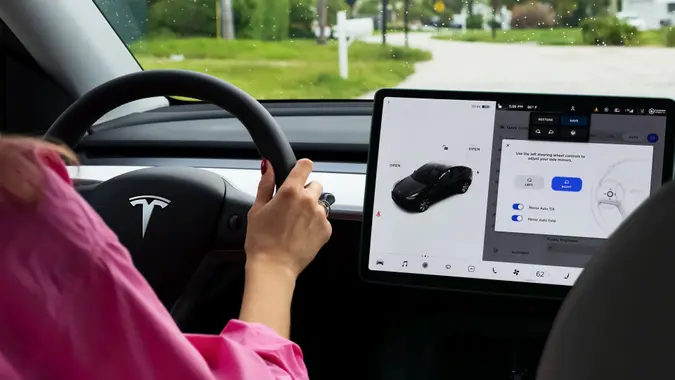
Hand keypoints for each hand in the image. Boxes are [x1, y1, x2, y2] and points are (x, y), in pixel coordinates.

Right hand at [245, 158, 332, 277]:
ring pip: (320, 203)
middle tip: (291, 207)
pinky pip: (324, 220)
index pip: (305, 166)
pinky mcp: (326, 230)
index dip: (301, 167)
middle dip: (305, 192)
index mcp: (290, 192)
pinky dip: (315, 224)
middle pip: (314, 185)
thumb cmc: (261, 241)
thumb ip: (265, 184)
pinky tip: (301, 234)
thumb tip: (268, 167)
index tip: (299, 171)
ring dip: (311, 209)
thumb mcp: (257, 209)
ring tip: (296, 224)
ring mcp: (319, 215)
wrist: (274, 266)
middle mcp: (308, 201)